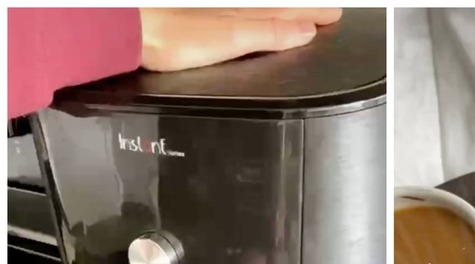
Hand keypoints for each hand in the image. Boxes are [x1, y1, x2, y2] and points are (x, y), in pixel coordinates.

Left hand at [140, 8, 341, 71]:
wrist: (133, 27)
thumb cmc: (175, 34)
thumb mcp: (232, 38)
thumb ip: (269, 33)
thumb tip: (305, 30)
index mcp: (247, 10)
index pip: (289, 10)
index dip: (311, 12)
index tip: (332, 15)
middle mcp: (234, 6)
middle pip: (275, 5)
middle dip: (300, 8)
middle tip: (324, 11)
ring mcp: (218, 10)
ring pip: (258, 8)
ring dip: (280, 11)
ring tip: (296, 14)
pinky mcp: (203, 16)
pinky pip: (241, 13)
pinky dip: (256, 15)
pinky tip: (252, 17)